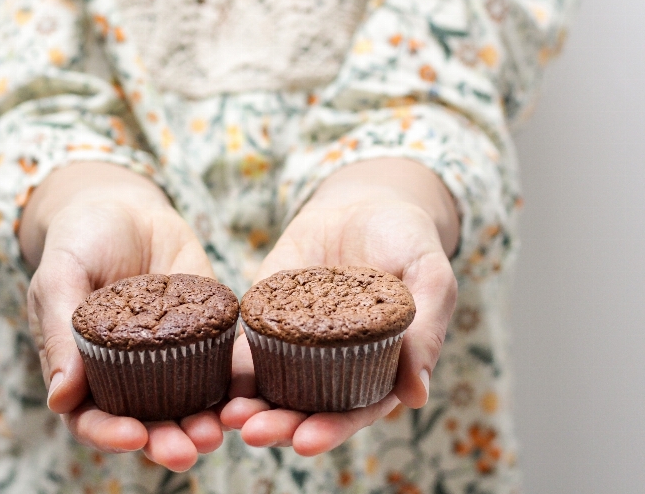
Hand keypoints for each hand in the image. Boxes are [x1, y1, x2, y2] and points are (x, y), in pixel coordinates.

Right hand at [19, 162, 220, 471]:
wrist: (124, 205)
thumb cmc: (79, 241)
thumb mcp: (60, 277)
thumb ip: (59, 334)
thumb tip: (60, 399)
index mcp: (84, 372)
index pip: (92, 418)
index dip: (109, 434)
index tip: (134, 436)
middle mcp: (128, 374)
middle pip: (145, 422)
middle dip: (166, 441)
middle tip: (188, 450)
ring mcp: (169, 356)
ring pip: (186, 403)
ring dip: (202, 424)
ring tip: (217, 434)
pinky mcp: (205, 331)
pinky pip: (221, 363)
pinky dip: (234, 384)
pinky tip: (247, 395)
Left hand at [221, 158, 459, 454]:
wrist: (365, 203)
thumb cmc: (408, 241)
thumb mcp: (431, 275)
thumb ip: (427, 330)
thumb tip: (416, 398)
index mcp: (378, 370)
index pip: (353, 411)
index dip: (332, 430)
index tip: (306, 442)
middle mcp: (335, 366)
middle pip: (305, 408)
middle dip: (279, 425)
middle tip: (253, 432)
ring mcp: (298, 342)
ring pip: (271, 385)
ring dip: (249, 405)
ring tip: (228, 415)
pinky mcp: (268, 316)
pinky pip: (246, 344)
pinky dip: (230, 364)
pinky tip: (213, 376)